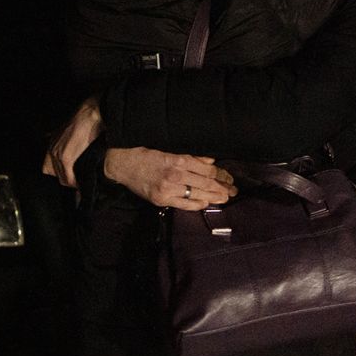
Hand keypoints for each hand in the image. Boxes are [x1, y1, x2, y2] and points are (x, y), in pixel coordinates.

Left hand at [43, 96, 103, 187]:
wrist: (91, 113)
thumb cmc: (86, 119)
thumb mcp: (72, 128)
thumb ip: (67, 138)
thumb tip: (71, 144)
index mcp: (52, 142)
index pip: (49, 166)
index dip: (61, 173)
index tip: (72, 176)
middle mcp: (51, 149)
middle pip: (55, 174)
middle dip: (67, 179)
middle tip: (79, 182)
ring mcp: (58, 154)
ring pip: (62, 178)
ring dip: (72, 182)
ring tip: (82, 184)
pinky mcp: (66, 158)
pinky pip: (68, 177)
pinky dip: (75, 182)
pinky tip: (82, 183)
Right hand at [104, 147, 237, 209]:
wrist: (122, 164)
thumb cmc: (147, 154)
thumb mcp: (169, 150)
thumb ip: (191, 157)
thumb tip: (210, 162)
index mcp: (178, 160)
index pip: (207, 170)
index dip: (221, 175)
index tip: (229, 178)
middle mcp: (175, 175)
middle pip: (205, 183)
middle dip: (222, 188)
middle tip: (233, 191)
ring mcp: (168, 190)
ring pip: (197, 195)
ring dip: (213, 198)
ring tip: (225, 199)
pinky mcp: (161, 200)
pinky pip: (183, 205)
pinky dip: (196, 205)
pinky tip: (205, 204)